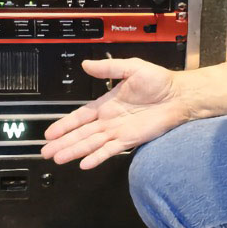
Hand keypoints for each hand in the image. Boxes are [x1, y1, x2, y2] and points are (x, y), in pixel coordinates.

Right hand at [41, 57, 188, 168]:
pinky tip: (84, 163)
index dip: (64, 124)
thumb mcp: (132, 67)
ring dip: (74, 151)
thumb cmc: (160, 81)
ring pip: (90, 144)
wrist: (179, 96)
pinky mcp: (130, 140)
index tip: (50, 132)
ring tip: (58, 158)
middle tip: (46, 151)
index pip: (80, 116)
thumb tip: (87, 64)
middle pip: (80, 133)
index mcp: (107, 103)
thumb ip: (108, 68)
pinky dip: (96, 157)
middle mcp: (110, 119)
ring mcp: (118, 131)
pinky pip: (109, 150)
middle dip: (62, 142)